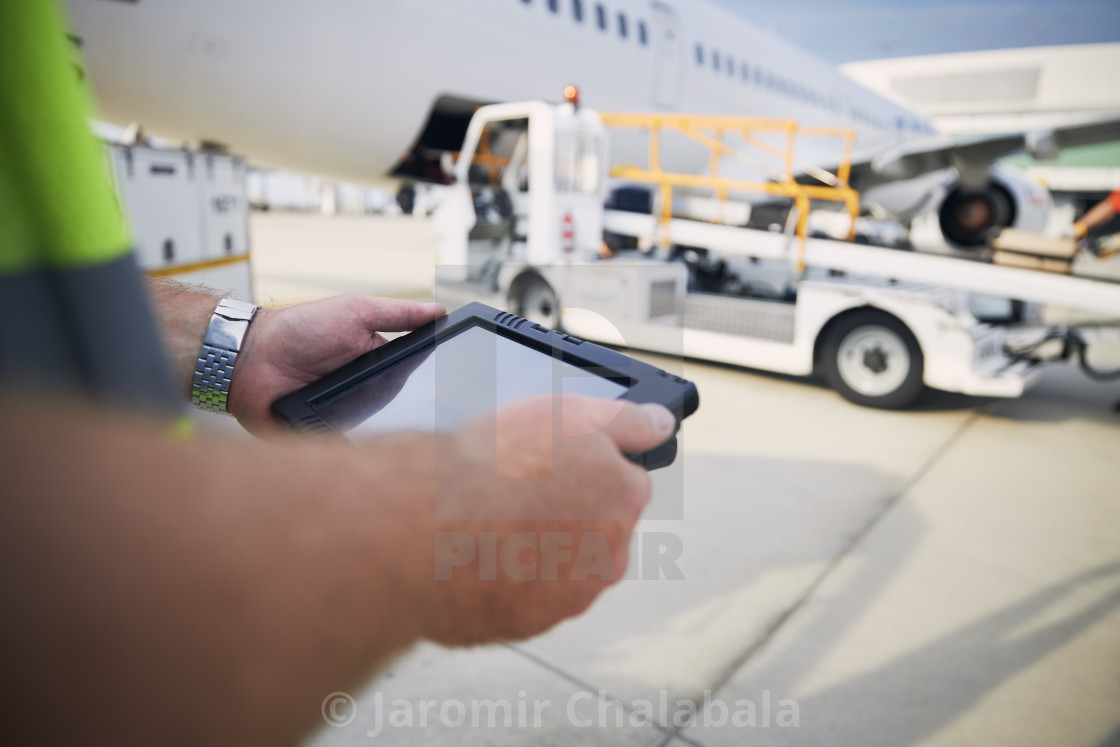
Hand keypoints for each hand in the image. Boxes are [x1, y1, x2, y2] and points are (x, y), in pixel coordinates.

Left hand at [227, 295, 444, 434]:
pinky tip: (362, 443)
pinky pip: (352, 448)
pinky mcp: (330, 437)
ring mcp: (349, 414)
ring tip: (384, 421)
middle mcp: (367, 389)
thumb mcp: (355, 311)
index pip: (415, 372)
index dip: (433, 377)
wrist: (250, 359)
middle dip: (412, 406)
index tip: (453, 376)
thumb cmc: (299, 330)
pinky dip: (358, 446)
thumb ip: (398, 312)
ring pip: (382, 431)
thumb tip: (440, 310)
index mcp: (377, 359)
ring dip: (384, 427)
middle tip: (418, 401)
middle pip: (404, 406)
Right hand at [417, 394, 676, 644]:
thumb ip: (626, 419)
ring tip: (489, 523)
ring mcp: (570, 596)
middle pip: (596, 528)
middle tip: (516, 491)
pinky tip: (477, 555)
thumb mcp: (566, 411)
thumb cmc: (492, 466)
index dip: (584, 468)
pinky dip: (507, 579)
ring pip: (561, 566)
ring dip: (537, 548)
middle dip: (565, 511)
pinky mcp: (529, 624)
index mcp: (624, 499)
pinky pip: (524, 596)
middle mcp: (609, 555)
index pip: (623, 482)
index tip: (550, 464)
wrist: (423, 529)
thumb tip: (662, 422)